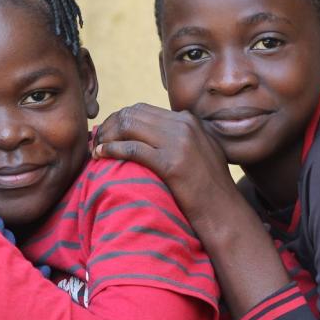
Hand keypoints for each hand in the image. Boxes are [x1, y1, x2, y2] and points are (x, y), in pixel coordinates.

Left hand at [92, 103, 235, 222]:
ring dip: (107, 135)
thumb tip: (154, 133)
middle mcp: (184, 125)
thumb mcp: (201, 150)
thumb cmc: (210, 186)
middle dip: (110, 124)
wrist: (224, 210)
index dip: (120, 118)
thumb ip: (182, 136)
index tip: (108, 131)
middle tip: (97, 138)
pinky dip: (111, 149)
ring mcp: (178, 142)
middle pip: (133, 113)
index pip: (144, 109)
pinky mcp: (171, 163)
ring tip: (95, 147)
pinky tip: (100, 155)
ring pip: (129, 126)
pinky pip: (131, 148)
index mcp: (189, 120)